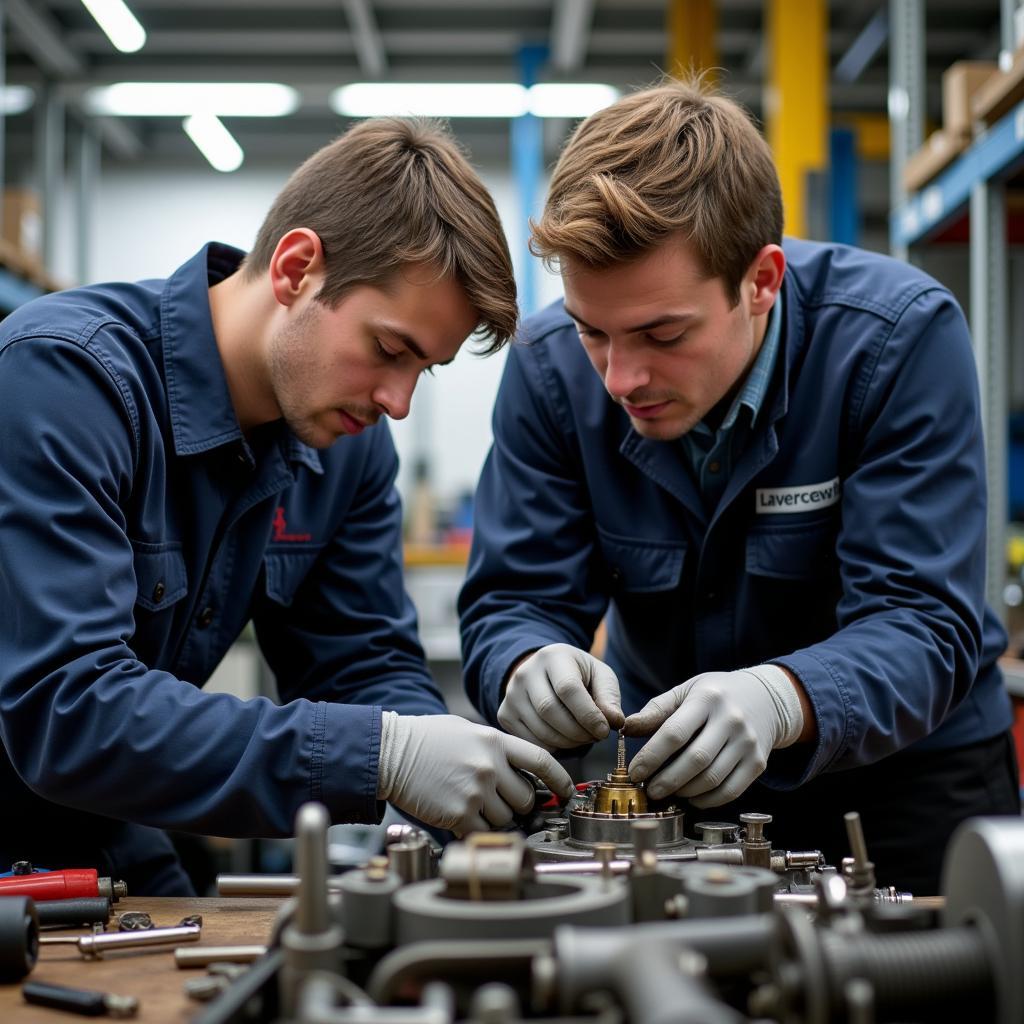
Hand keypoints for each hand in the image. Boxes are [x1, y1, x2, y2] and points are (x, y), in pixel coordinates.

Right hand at [376, 713, 575, 835]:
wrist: (391, 753)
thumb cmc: (426, 740)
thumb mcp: (467, 731)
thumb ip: (496, 749)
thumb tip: (521, 771)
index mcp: (495, 742)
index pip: (541, 761)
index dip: (560, 779)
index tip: (566, 791)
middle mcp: (489, 766)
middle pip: (525, 798)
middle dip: (517, 803)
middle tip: (498, 798)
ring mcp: (475, 791)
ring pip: (506, 818)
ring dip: (496, 818)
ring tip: (473, 803)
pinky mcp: (458, 814)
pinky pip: (483, 832)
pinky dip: (478, 831)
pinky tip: (463, 817)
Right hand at [498, 643, 623, 749]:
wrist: (545, 673)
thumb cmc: (578, 675)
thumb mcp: (600, 676)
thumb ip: (609, 697)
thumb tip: (616, 722)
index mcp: (552, 657)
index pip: (568, 688)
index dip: (588, 714)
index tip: (605, 730)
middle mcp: (525, 673)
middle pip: (550, 711)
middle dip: (579, 732)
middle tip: (595, 737)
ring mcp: (511, 694)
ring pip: (540, 730)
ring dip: (568, 743)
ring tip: (583, 737)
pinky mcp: (505, 714)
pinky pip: (530, 741)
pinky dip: (552, 748)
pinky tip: (565, 739)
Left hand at [623, 666, 803, 807]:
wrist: (765, 698)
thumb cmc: (715, 695)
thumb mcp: (686, 691)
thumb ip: (656, 710)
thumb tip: (627, 727)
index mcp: (707, 698)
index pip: (675, 732)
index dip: (651, 756)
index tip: (635, 772)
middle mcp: (731, 720)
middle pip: (695, 759)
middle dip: (667, 780)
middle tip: (650, 790)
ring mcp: (747, 742)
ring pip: (713, 778)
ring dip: (685, 792)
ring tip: (668, 792)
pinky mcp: (758, 762)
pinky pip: (731, 790)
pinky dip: (708, 800)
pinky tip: (692, 797)